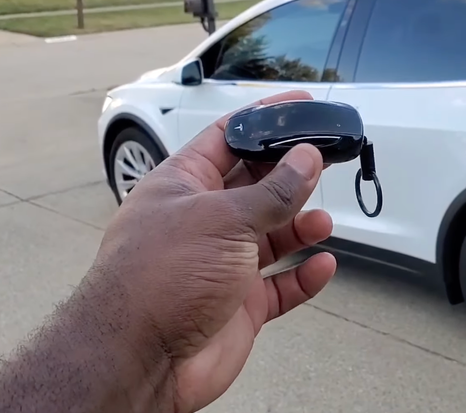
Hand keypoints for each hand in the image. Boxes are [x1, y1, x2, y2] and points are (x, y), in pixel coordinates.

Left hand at [89, 90, 336, 411]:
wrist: (140, 360)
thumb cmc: (157, 280)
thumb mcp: (223, 219)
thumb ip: (272, 191)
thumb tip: (305, 159)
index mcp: (185, 185)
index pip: (227, 138)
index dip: (264, 119)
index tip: (299, 105)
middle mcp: (203, 221)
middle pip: (257, 186)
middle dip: (291, 175)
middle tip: (325, 161)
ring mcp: (221, 263)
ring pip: (273, 236)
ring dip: (300, 227)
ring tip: (321, 222)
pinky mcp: (238, 304)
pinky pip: (281, 284)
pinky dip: (304, 275)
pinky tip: (322, 265)